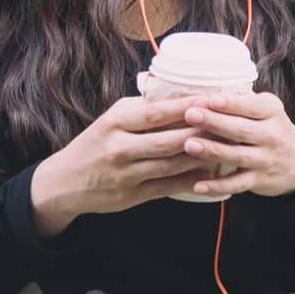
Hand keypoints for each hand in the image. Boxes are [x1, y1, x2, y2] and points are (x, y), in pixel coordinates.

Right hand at [30, 95, 222, 235]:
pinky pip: (167, 187)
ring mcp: (126, 173)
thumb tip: (182, 98)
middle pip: (168, 140)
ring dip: (201, 157)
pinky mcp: (131, 195)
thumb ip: (142, 110)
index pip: (157, 112)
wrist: (64, 181)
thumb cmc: (95, 144)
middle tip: (229, 125)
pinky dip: (190, 181)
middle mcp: (120, 147)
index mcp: (115, 122)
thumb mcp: (112, 119)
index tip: (213, 99)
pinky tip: (210, 175)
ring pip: (171, 164)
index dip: (187, 107)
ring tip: (226, 148)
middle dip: (201, 132)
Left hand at [180, 91, 294, 198]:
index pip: (252, 106)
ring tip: (190, 144)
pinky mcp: (258, 180)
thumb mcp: (265, 108)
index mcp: (272, 112)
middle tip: (190, 115)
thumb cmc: (270, 127)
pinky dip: (218, 186)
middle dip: (214, 122)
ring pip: (238, 156)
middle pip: (241, 129)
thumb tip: (208, 91)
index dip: (230, 104)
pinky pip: (237, 185)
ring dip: (213, 151)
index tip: (209, 99)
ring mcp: (265, 159)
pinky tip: (198, 185)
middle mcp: (272, 135)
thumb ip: (242, 100)